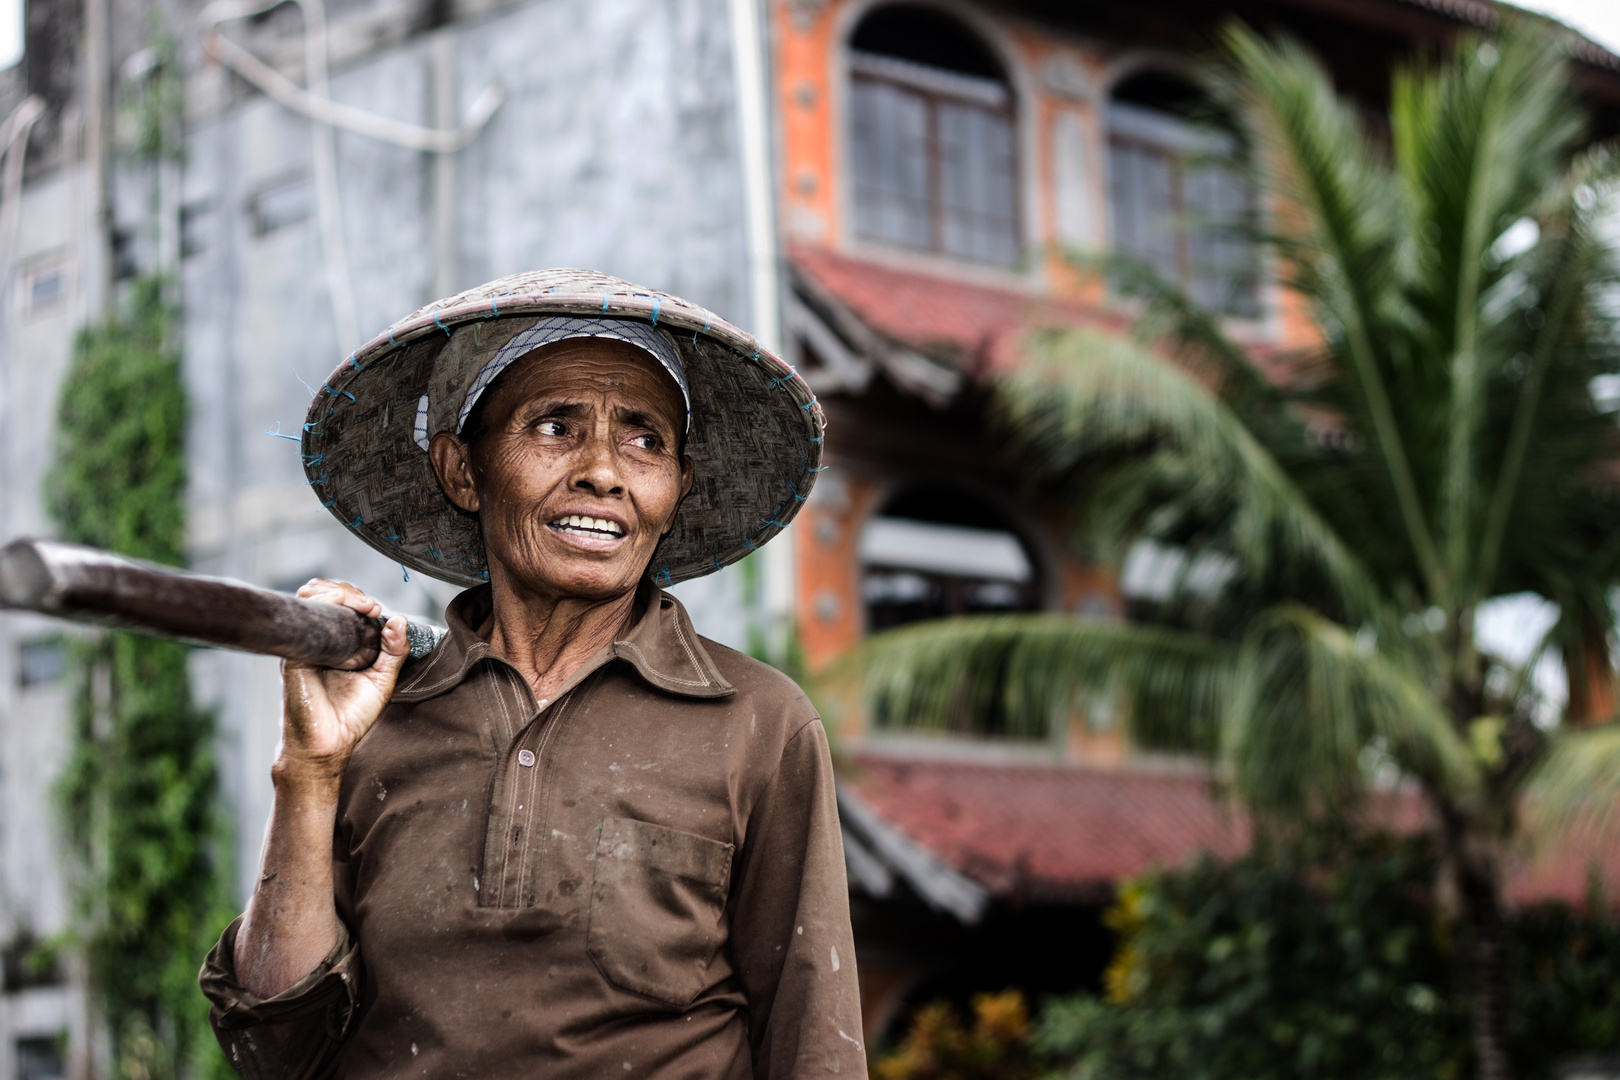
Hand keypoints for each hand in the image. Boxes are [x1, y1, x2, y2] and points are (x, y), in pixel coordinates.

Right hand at [275, 578, 408, 788]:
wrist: (329, 745)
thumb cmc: (350, 717)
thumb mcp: (382, 679)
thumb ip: (394, 651)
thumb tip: (399, 620)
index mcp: (336, 643)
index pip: (339, 603)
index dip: (356, 597)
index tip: (377, 609)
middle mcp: (317, 641)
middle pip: (321, 593)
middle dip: (347, 590)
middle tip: (369, 605)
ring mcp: (304, 646)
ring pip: (309, 598)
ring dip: (336, 592)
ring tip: (360, 605)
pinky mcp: (295, 656)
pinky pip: (304, 621)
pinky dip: (323, 605)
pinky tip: (343, 609)